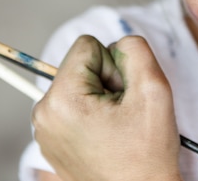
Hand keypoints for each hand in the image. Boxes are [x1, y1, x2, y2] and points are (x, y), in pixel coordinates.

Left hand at [32, 35, 182, 180]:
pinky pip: (74, 104)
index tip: (123, 95)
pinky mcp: (51, 138)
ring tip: (117, 126)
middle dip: (107, 80)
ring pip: (80, 83)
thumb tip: (117, 43)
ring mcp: (44, 128)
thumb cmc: (146, 153)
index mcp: (62, 99)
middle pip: (81, 65)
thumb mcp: (154, 89)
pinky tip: (108, 134)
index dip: (114, 65)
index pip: (87, 45)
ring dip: (102, 96)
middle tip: (123, 113)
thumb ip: (136, 50)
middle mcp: (43, 112)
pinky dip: (93, 112)